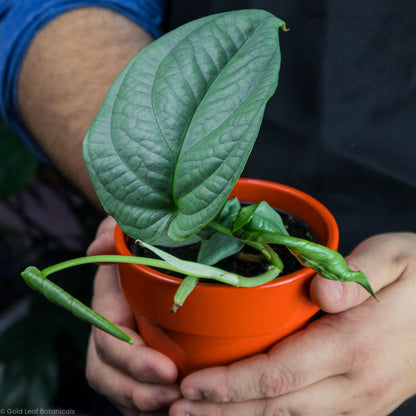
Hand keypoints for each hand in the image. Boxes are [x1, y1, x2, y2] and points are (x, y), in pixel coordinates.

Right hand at [85, 217, 180, 414]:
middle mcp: (113, 332)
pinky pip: (138, 396)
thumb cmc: (142, 242)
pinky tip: (176, 409)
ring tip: (177, 407)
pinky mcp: (142, 363)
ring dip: (143, 405)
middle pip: (109, 374)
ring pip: (122, 391)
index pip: (108, 340)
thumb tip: (97, 249)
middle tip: (172, 396)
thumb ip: (113, 233)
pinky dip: (150, 408)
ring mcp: (126, 351)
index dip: (131, 359)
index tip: (165, 369)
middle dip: (137, 391)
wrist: (159, 255)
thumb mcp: (129, 230)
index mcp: (109, 305)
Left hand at [170, 232, 415, 415]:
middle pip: (275, 407)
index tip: (191, 384)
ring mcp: (359, 403)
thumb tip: (324, 294)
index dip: (230, 385)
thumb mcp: (397, 258)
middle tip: (173, 408)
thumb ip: (359, 275)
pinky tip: (241, 415)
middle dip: (220, 412)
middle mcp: (355, 385)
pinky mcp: (360, 407)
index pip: (279, 374)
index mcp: (357, 345)